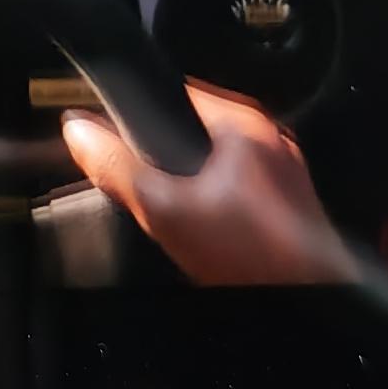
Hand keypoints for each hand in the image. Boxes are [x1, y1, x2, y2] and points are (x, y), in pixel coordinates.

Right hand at [60, 80, 362, 288]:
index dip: (141, 116)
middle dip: (168, 160)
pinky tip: (216, 235)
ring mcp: (285, 169)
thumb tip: (80, 133)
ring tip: (189, 219)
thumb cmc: (253, 256)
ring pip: (219, 164)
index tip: (123, 141)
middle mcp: (272, 137)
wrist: (307, 298)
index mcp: (244, 122)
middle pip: (196, 130)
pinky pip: (240, 188)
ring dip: (196, 186)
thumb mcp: (166, 210)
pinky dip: (221, 205)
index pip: (177, 91)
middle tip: (158, 194)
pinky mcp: (289, 200)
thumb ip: (118, 167)